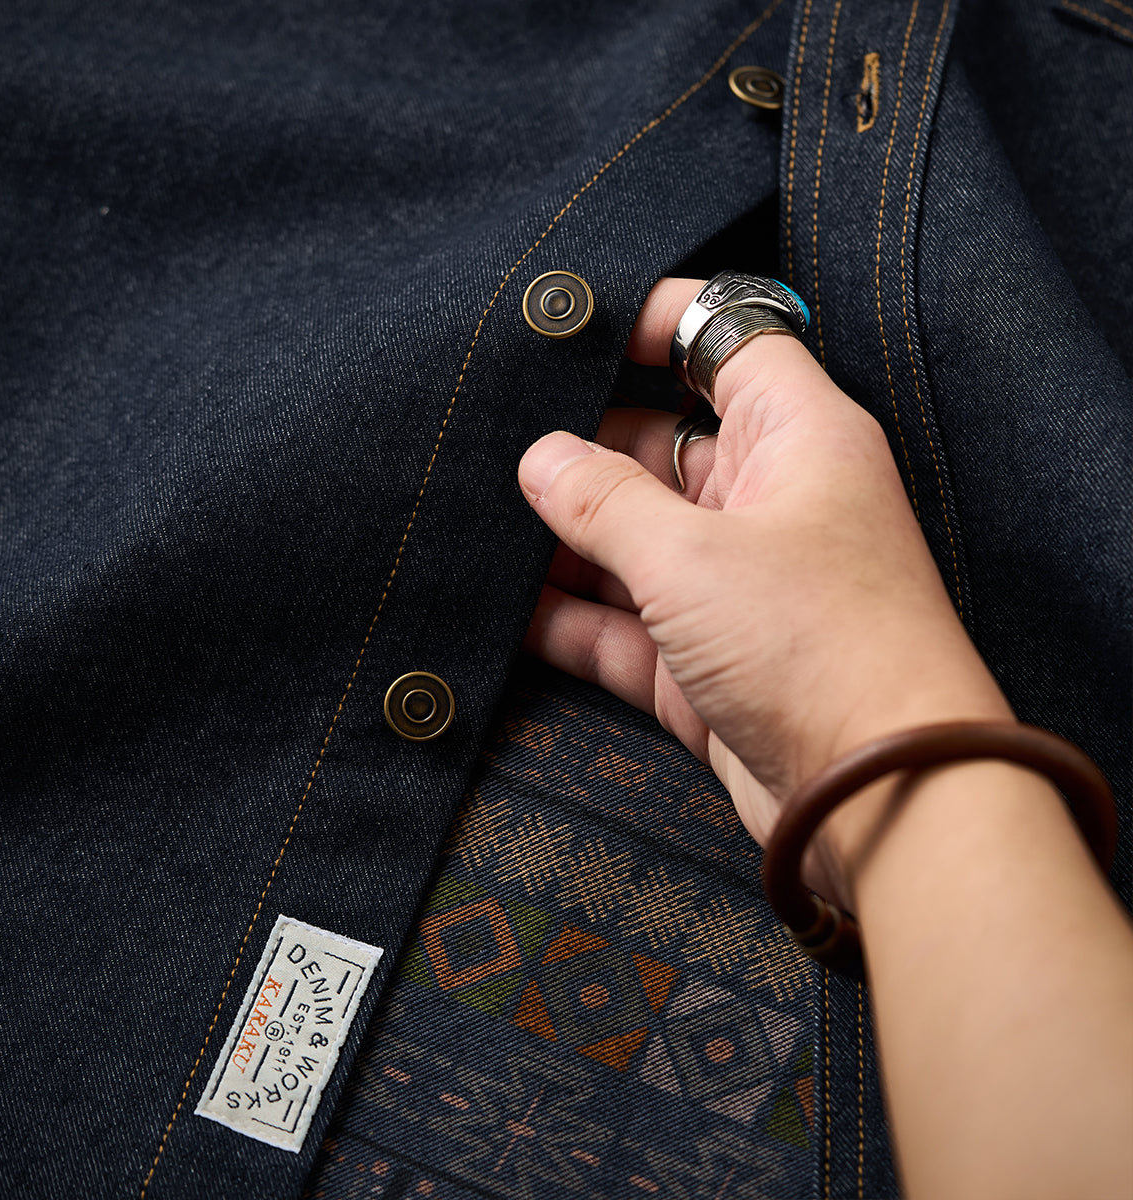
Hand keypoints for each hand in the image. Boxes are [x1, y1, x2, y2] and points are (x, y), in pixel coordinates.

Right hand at [519, 278, 1010, 907]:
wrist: (881, 798)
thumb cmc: (819, 647)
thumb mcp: (689, 555)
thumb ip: (602, 500)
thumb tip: (540, 459)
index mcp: (796, 440)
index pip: (731, 340)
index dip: (661, 320)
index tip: (577, 325)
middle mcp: (769, 504)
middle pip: (661, 448)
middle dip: (582, 449)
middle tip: (496, 444)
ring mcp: (737, 588)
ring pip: (635, 541)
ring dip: (566, 541)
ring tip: (483, 526)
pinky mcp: (709, 663)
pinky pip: (626, 625)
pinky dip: (572, 619)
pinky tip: (506, 611)